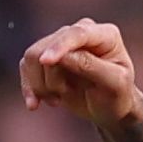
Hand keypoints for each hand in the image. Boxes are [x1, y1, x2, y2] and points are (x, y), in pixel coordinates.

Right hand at [20, 19, 142, 126]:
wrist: (108, 109)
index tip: (46, 61)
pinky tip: (37, 104)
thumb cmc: (117, 96)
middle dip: (51, 79)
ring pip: (32, 57)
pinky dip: (29, 88)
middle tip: (64, 94)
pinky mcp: (46, 57)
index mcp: (104, 35)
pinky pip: (25, 67)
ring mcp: (61, 43)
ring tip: (57, 99)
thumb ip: (90, 67)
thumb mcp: (114, 84)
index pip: (77, 33)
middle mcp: (80, 33)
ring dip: (41, 85)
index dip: (59, 46)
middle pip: (48, 47)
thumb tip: (63, 57)